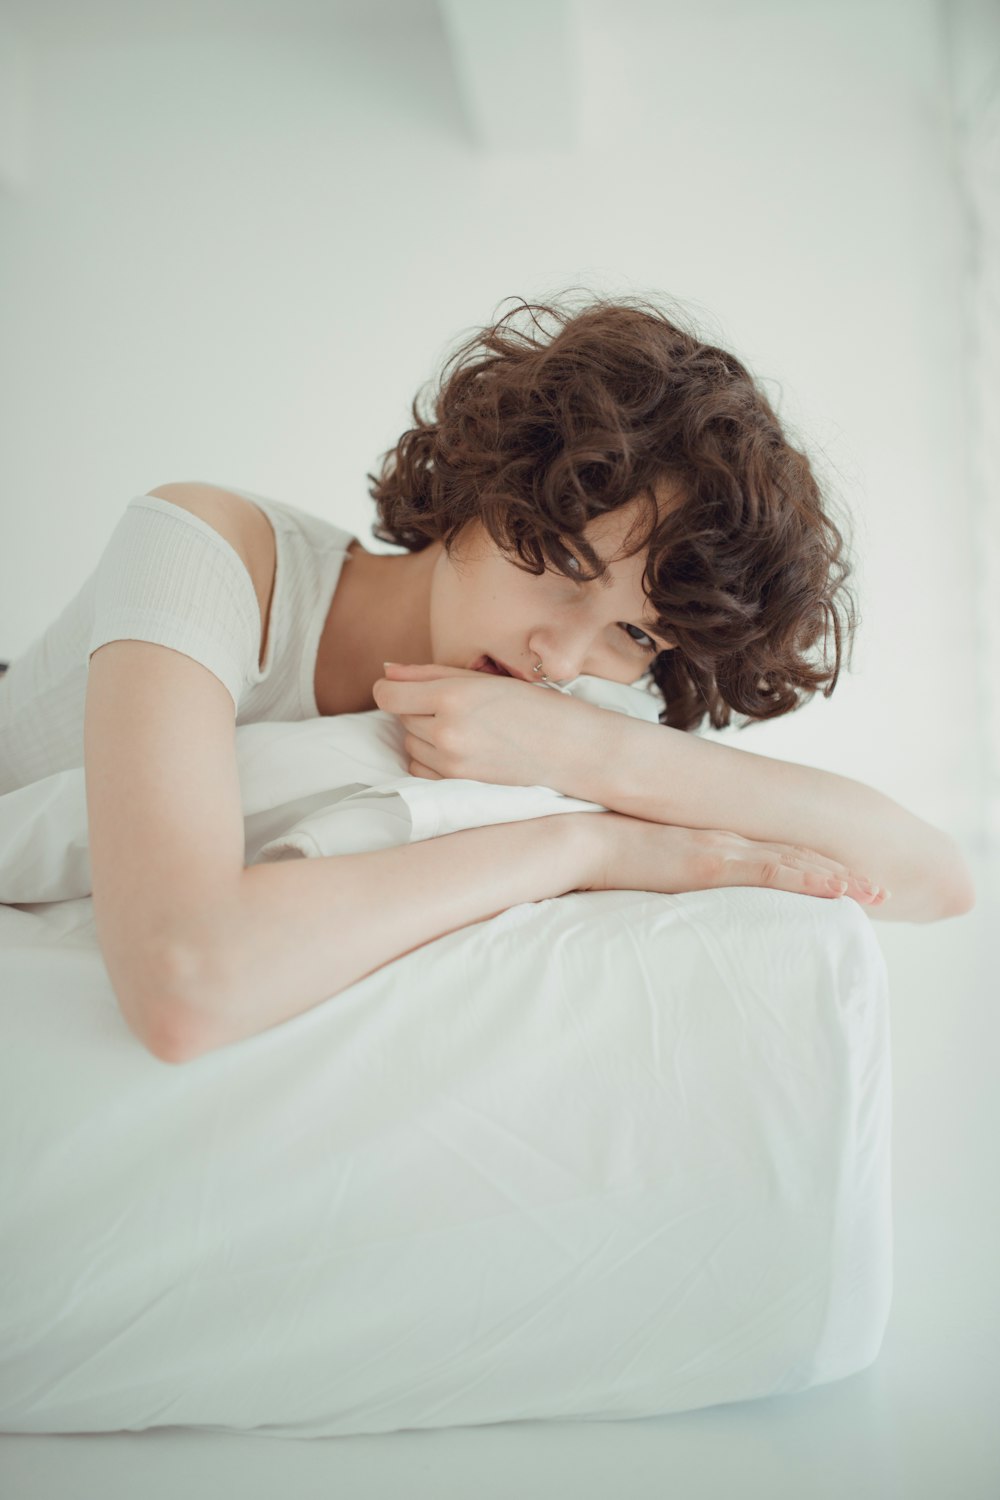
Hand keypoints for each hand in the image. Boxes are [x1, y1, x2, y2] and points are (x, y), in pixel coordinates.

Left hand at [371, 662, 614, 790]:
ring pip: (409, 743)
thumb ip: (430, 674)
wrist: (573, 751)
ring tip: (464, 728)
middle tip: (457, 706)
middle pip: (400, 717)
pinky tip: (461, 749)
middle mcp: (446, 732)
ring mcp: (451, 763)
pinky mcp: (458, 786)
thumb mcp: (486, 680)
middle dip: (418, 708)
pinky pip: (421, 769)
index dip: (390, 687)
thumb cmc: (535, 707)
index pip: (387, 694)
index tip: (402, 687)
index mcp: (453, 697)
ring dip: (424, 734)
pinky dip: (431, 758)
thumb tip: (387, 672)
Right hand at [578, 814, 889, 906]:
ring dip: (839, 879)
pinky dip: (808, 880)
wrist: (582, 846)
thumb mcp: (655, 878)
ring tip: (875, 893)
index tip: (849, 884)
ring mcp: (722, 851)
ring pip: (795, 863)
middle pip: (797, 858)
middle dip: (841, 875)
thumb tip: (692, 911)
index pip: (777, 857)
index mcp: (714, 846)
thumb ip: (680, 888)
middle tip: (880, 890)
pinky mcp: (711, 863)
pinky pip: (771, 873)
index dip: (816, 869)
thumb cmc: (610, 866)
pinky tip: (837, 890)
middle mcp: (727, 843)